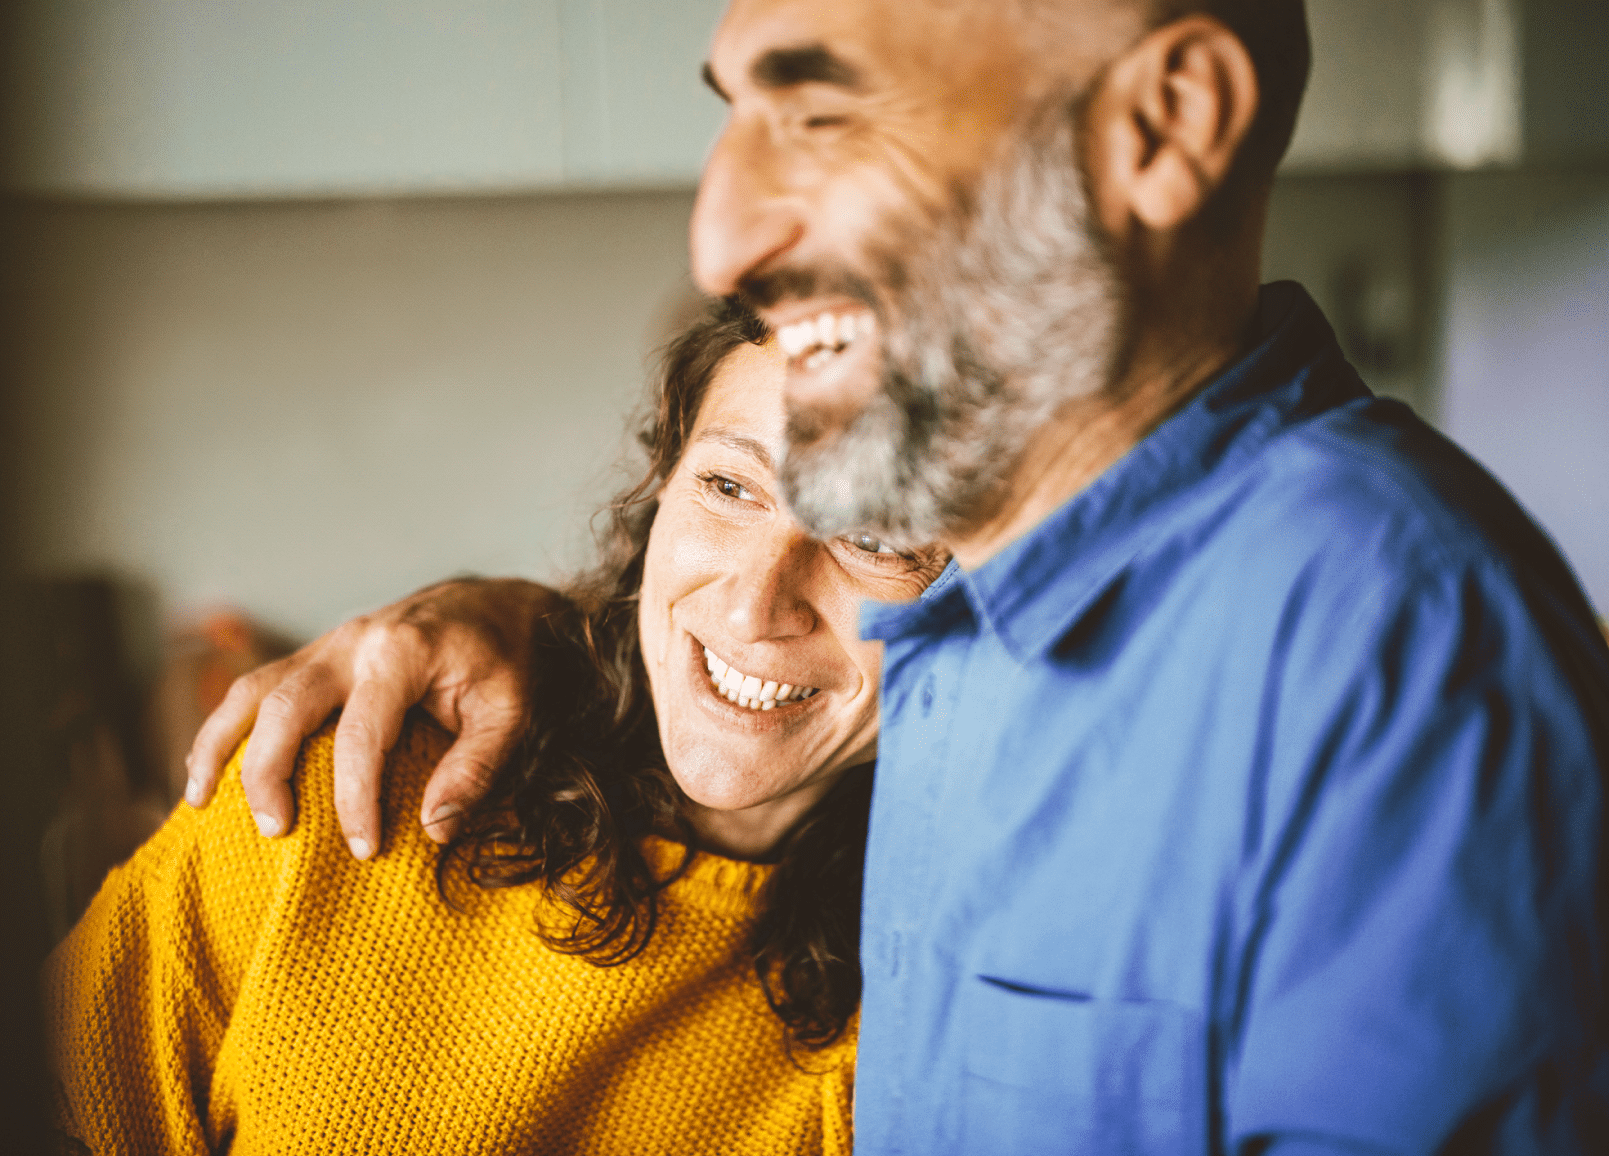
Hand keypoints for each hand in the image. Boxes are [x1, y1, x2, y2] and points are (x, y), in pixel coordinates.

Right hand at [184, 577, 560, 857]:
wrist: (496, 603)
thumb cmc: (505, 659)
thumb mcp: (510, 712)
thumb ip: (476, 768)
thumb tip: (434, 829)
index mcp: (401, 653)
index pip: (361, 734)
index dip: (355, 797)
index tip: (364, 848)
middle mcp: (354, 642)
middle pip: (285, 705)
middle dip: (269, 772)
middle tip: (277, 831)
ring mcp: (328, 644)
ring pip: (253, 688)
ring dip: (220, 743)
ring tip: (199, 801)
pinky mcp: (318, 655)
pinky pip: (258, 686)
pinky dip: (227, 726)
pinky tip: (209, 768)